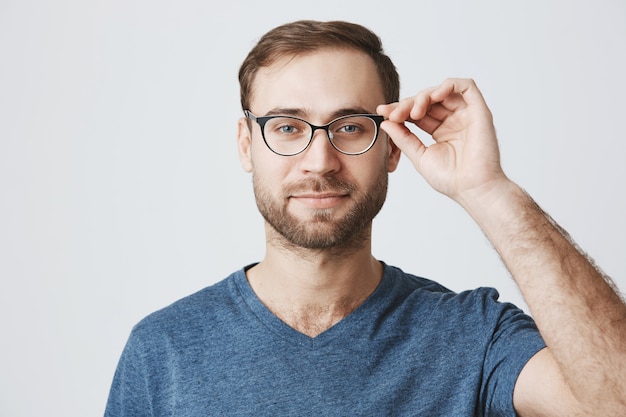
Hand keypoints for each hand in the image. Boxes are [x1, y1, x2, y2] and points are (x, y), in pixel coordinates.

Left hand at [377, 78, 508, 205]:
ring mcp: (466, 115)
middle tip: (394, 114)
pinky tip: (434, 97)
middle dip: (408, 104)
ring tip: (414, 112)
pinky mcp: (479, 111)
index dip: (401, 109)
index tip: (383, 112)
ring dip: (424, 96)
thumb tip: (386, 122)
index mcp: (441, 131)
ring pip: (443, 91)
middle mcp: (454, 120)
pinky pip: (467, 86)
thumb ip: (403, 138)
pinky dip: (448, 85)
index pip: (418, 112)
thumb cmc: (450, 179)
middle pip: (428, 100)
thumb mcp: (419, 156)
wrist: (472, 190)